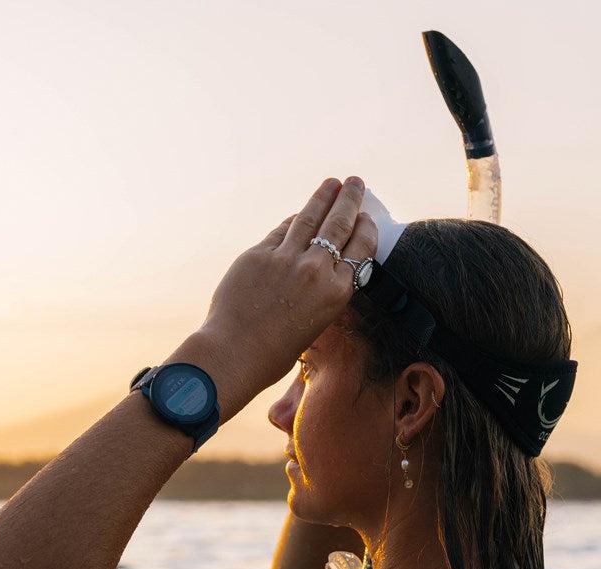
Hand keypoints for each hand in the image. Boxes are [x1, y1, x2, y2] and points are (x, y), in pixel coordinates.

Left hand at [198, 176, 377, 401]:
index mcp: (337, 292)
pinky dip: (291, 222)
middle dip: (349, 200)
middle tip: (355, 183)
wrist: (235, 353)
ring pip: (310, 218)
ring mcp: (286, 259)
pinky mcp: (258, 254)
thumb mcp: (316, 320)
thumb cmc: (275, 349)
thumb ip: (322, 288)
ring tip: (332, 184)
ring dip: (323, 197)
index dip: (364, 227)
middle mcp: (316, 271)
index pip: (361, 247)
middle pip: (339, 224)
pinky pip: (280, 232)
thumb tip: (317, 256)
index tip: (365, 216)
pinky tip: (297, 215)